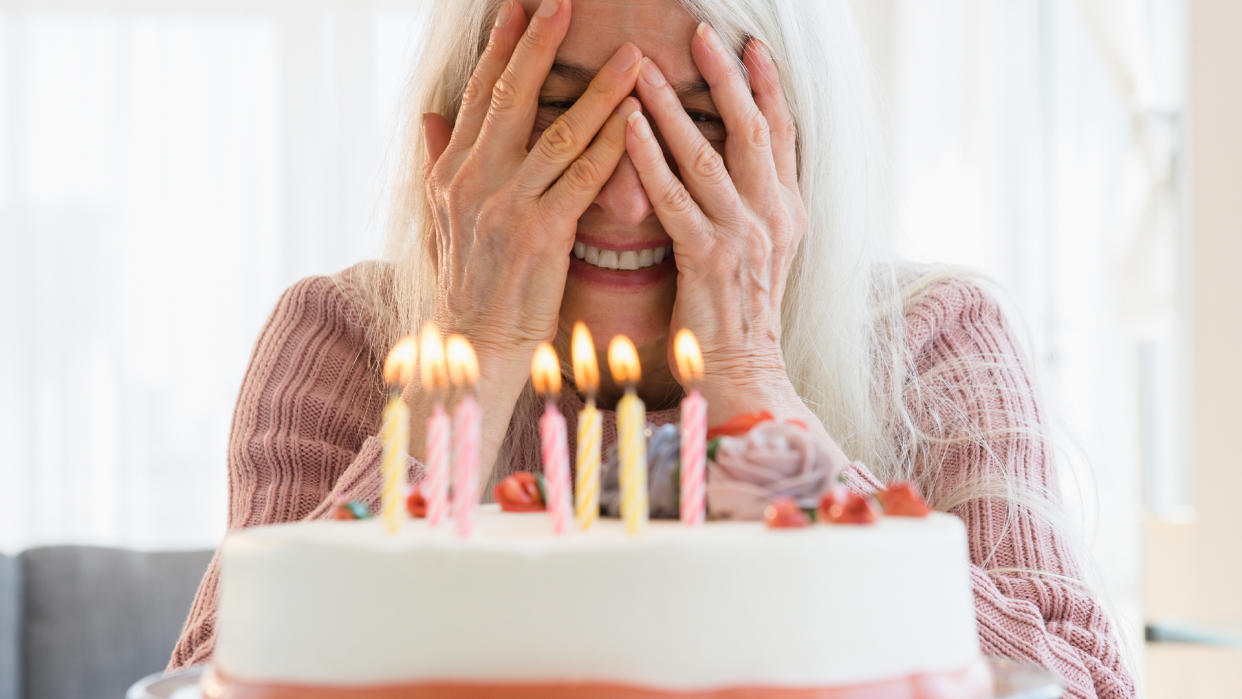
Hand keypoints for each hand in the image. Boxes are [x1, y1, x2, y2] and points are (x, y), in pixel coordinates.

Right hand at [421, 0, 641, 372]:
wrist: (476, 344)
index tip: (522, 7)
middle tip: (565, 2)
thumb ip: (439, 161)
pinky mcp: (541, 235)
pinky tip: (638, 120)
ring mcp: (507, 206)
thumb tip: (431, 114)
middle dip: (540, 45)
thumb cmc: (468, 283)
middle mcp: (474, 181)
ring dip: (598, 91)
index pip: (480, 96)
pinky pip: (583, 179)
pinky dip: (612, 146)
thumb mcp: (440, 218)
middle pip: (511, 98)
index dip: (502, 49)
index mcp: (452, 172)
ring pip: (558, 133)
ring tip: (632, 56)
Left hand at [624, 24, 806, 419]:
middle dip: (727, 77)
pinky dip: (650, 158)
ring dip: (674, 107)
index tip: (750, 45)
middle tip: (702, 33)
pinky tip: (626, 127)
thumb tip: (734, 160)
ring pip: (708, 156)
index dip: (767, 86)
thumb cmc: (740, 313)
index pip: (782, 134)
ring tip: (643, 68)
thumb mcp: (762, 251)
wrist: (744, 371)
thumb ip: (754, 204)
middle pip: (752, 130)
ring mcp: (743, 237)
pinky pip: (675, 198)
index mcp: (788, 210)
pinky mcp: (708, 259)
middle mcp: (773, 216)